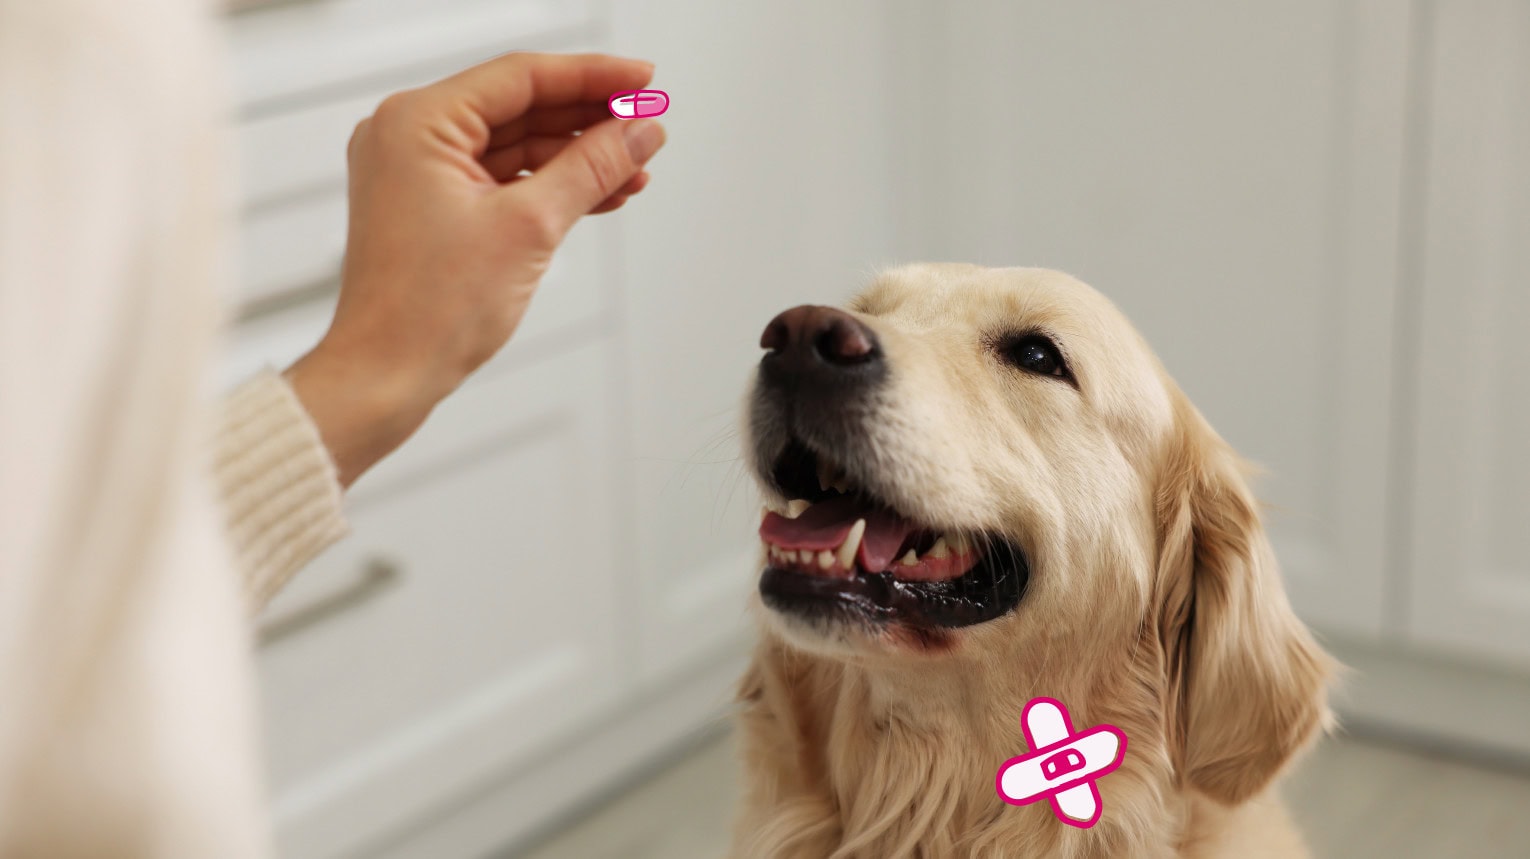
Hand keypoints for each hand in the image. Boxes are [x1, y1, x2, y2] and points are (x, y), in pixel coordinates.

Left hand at [284, 52, 665, 485]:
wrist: (386, 376)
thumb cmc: (427, 310)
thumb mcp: (530, 227)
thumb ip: (591, 168)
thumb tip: (638, 133)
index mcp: (417, 123)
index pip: (523, 78)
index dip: (592, 77)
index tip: (642, 80)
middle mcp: (410, 136)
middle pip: (521, 107)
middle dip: (589, 120)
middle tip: (647, 125)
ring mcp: (419, 173)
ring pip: (517, 145)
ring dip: (577, 157)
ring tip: (635, 168)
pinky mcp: (432, 207)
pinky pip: (503, 178)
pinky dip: (550, 185)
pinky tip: (602, 193)